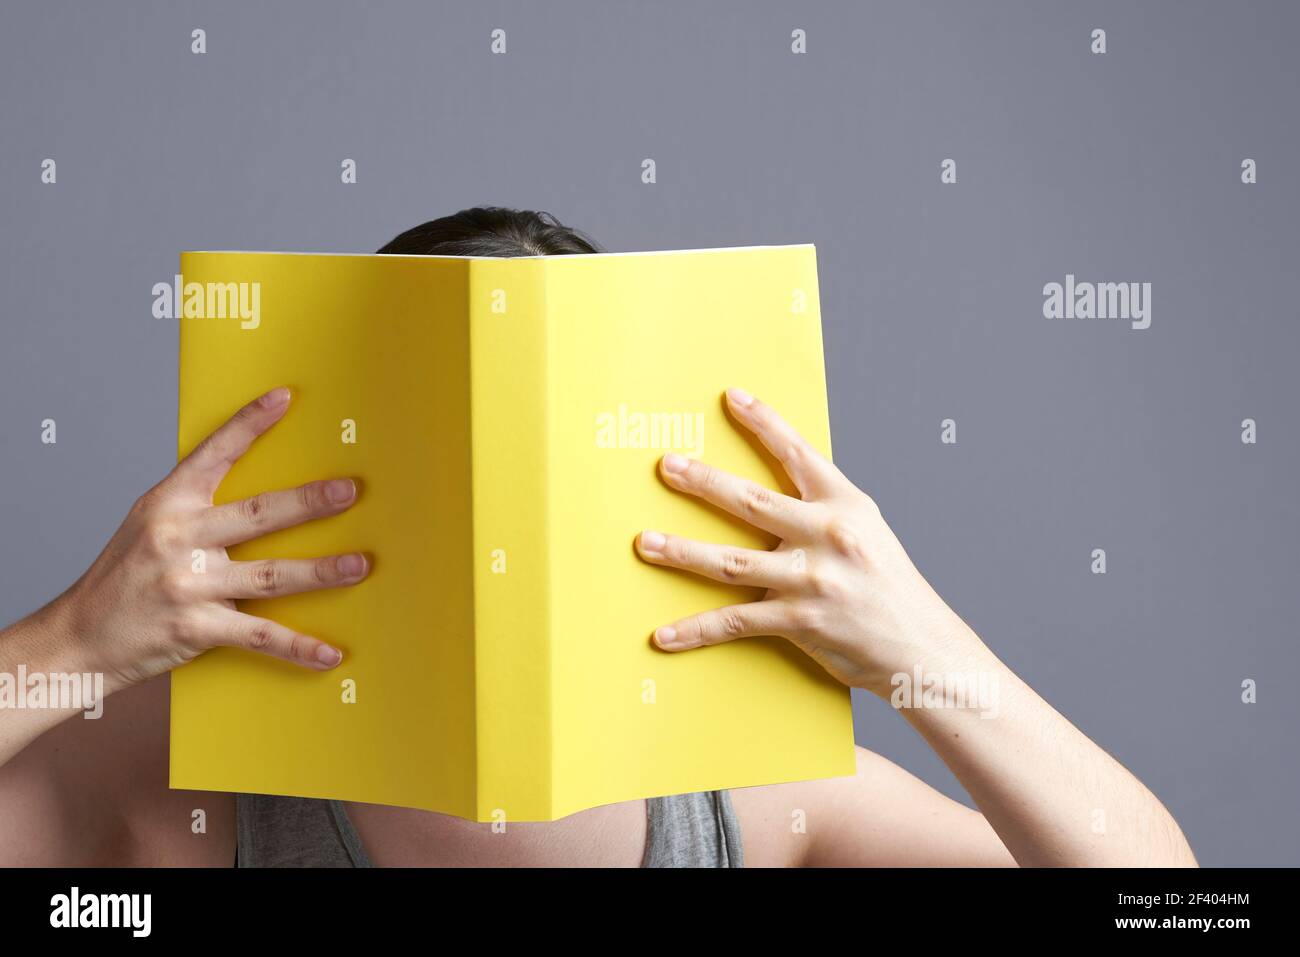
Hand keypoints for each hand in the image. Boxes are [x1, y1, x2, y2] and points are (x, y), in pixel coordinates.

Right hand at [59, 387, 367, 691]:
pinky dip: (298, 647)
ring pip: (270, 575)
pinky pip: (259, 636)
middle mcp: (178, 538)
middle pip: (258, 514)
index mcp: (168, 504)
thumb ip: (196, 506)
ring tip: (360, 565)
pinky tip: (328, 653)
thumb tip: (262, 492)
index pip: (214, 454)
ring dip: (321, 572)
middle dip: (309, 502)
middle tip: (349, 491)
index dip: (249, 424)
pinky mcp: (195, 628)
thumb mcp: (147, 525)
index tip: (284, 398)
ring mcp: (188, 583)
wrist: (77, 639)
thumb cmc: (122, 578)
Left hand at [635, 388, 987, 696]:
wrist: (922, 648)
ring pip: (731, 562)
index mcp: (845, 505)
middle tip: (666, 466)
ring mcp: (812, 580)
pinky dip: (696, 630)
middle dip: (703, 482)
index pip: (798, 454)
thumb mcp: (867, 532)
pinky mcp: (799, 621)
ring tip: (646, 542)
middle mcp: (827, 536)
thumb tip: (776, 488)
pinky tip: (664, 634)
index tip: (732, 398)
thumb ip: (823, 508)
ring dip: (681, 551)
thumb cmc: (889, 587)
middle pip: (751, 502)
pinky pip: (735, 622)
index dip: (764, 423)